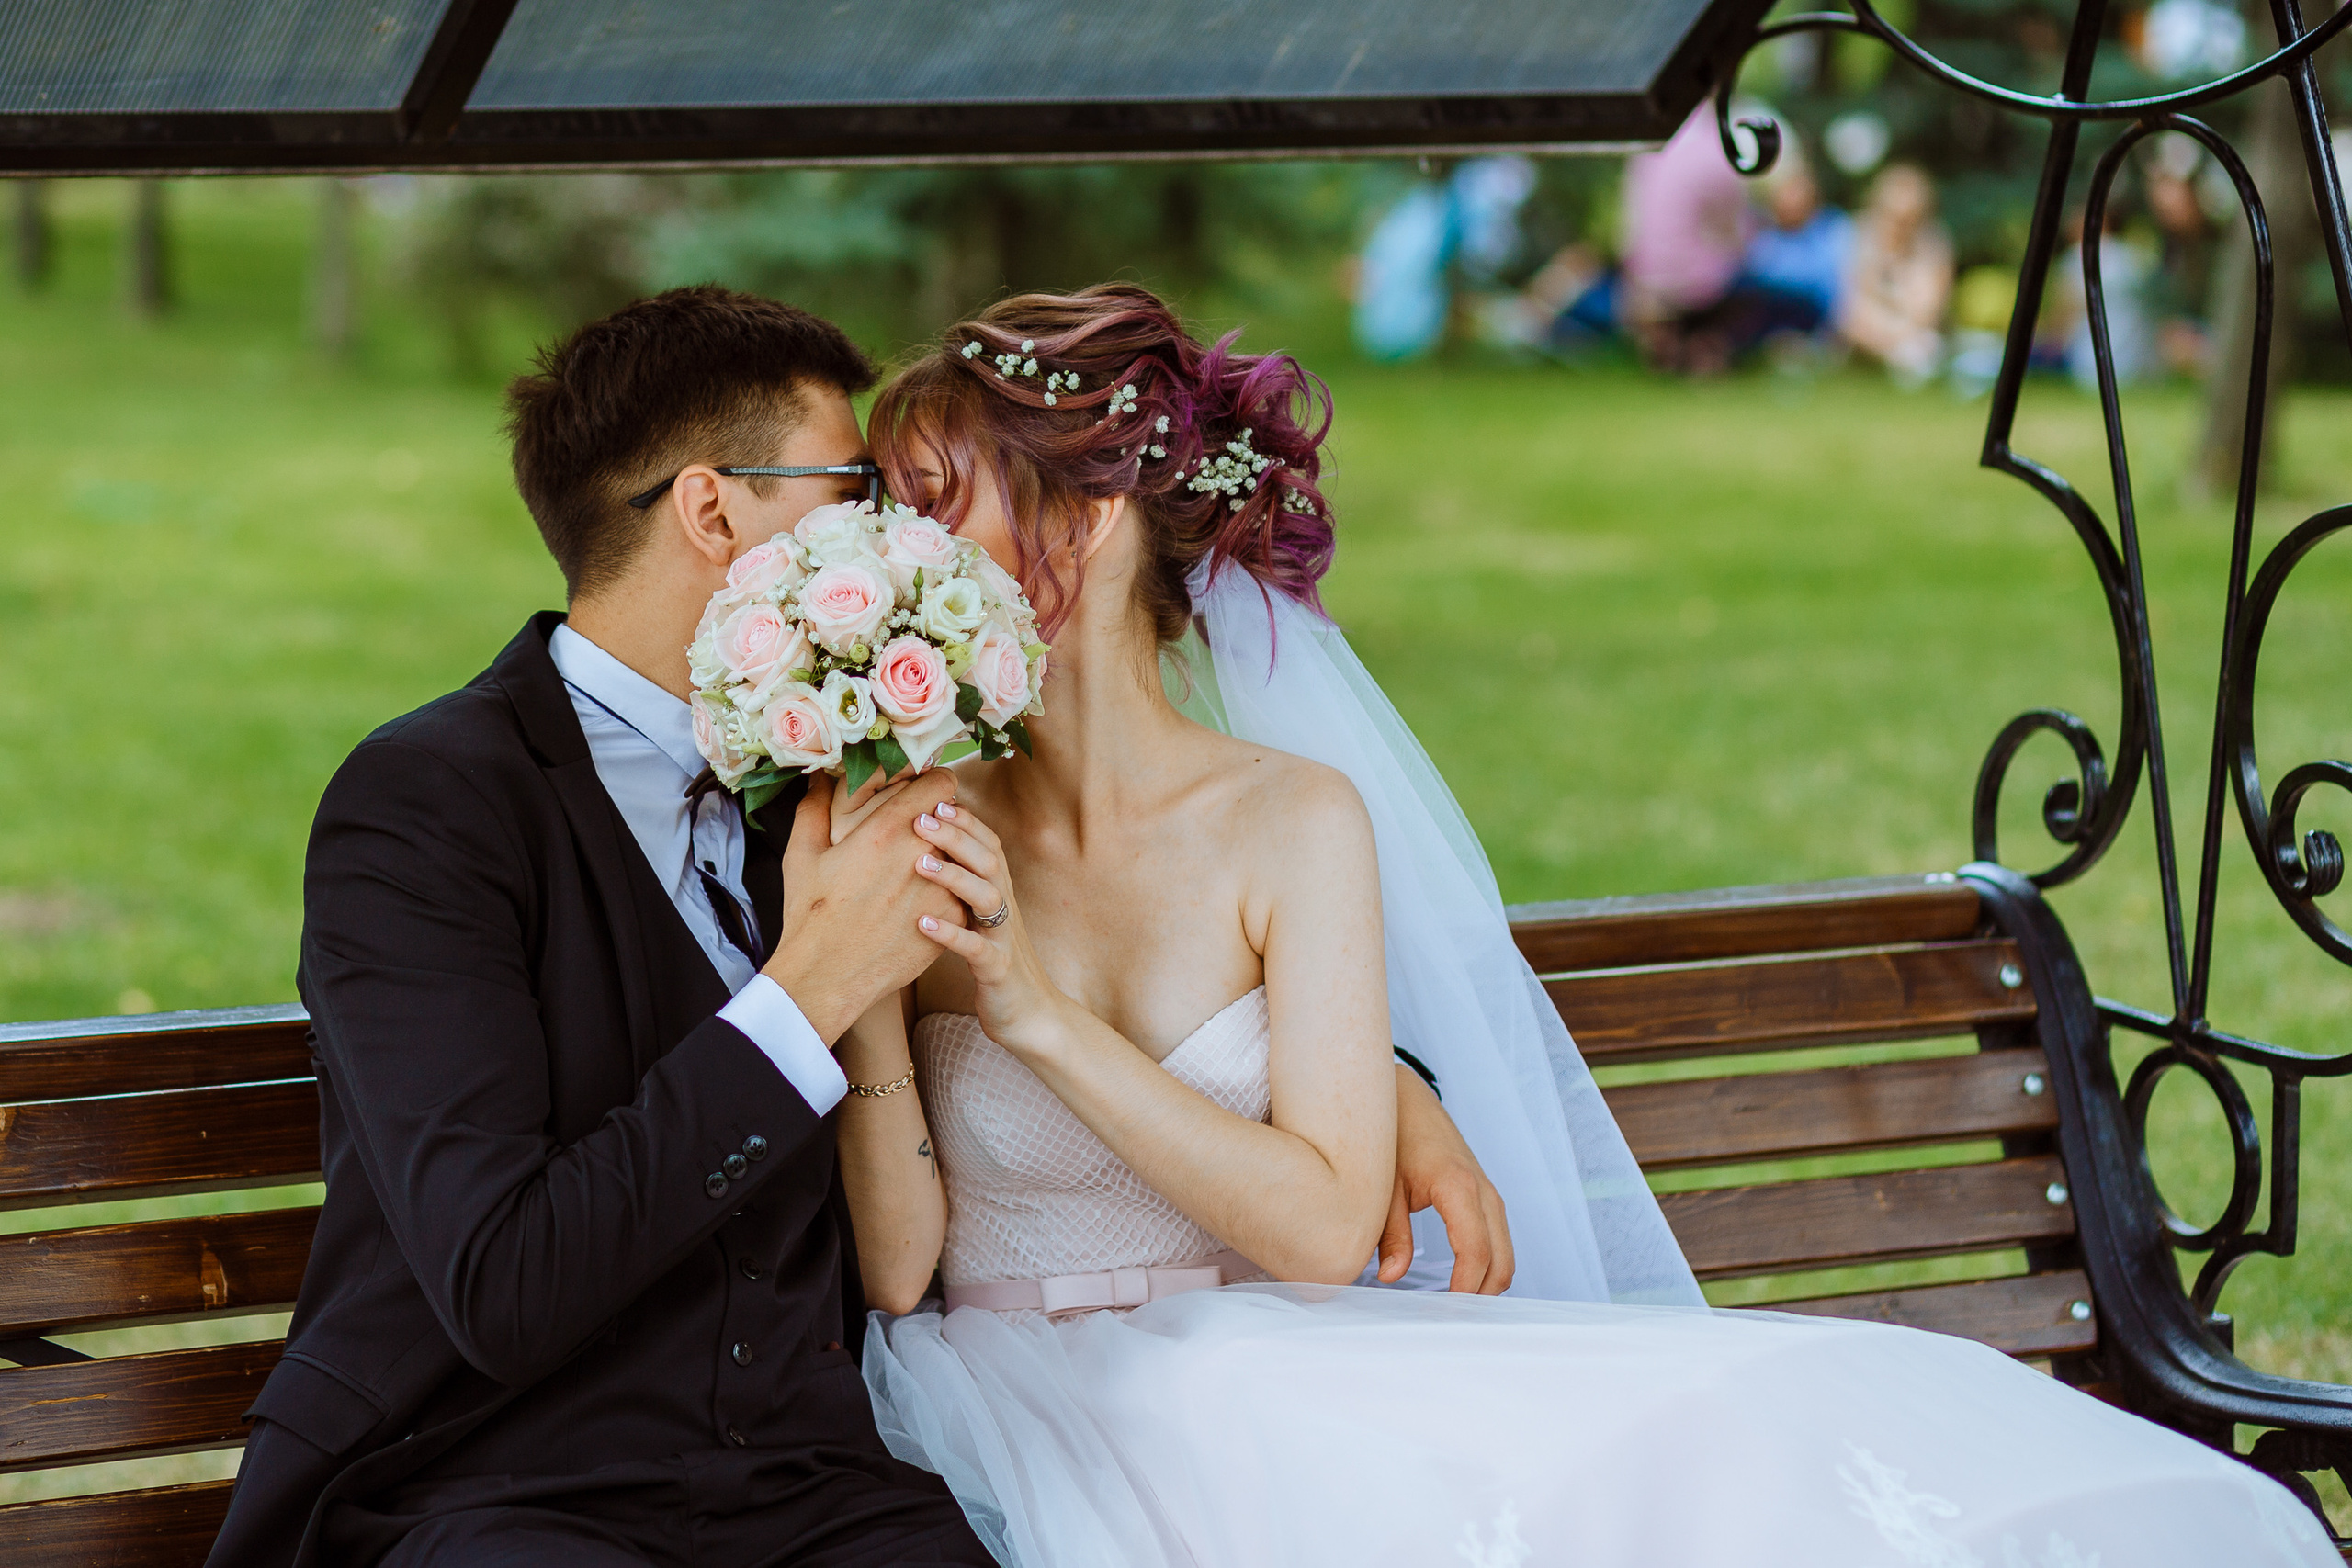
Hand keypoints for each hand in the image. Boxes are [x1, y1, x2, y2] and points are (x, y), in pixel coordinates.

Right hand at [763, 772, 966, 1042]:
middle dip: (940, 823)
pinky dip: (948, 893)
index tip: (924, 796)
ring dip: (948, 859)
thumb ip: (814, 806)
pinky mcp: (953, 918)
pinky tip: (922, 904)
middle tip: (921, 835)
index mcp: (886, 829)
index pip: (942, 783)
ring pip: (962, 857)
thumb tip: (821, 774)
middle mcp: (922, 853)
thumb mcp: (802, 855)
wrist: (828, 977)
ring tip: (922, 873)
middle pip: (955, 820)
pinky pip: (962, 892)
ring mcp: (943, 888)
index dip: (935, 786)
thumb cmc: (811, 915)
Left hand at [907, 801, 1068, 1055]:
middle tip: (919, 818)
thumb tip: (928, 851)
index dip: (965, 820)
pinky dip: (950, 935)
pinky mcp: (998, 970)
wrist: (1033, 1016)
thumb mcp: (980, 920)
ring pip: (986, 897)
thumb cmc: (996, 963)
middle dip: (956, 836)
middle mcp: (1006, 908)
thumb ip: (963, 888)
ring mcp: (1004, 938)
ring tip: (919, 863)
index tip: (933, 797)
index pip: (989, 843)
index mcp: (1000, 892)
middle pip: (988, 860)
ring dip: (953, 876)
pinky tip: (921, 923)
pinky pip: (976, 949)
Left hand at [1380, 1067, 1513, 1293]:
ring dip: (1485, 1284)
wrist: (1406, 1099)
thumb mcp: (1383, 1188)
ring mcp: (1489, 1194)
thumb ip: (1389, 1235)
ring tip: (1451, 1308)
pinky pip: (1497, 1241)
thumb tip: (1390, 1278)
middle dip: (1480, 1296)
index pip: (1475, 1252)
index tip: (1445, 1313)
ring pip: (1505, 1256)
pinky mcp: (1485, 1196)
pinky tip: (1459, 1283)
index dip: (1464, 1288)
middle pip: (1501, 1262)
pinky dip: (1486, 1266)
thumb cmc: (1392, 1140)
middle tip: (1447, 1320)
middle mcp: (1483, 1192)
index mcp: (1457, 1187)